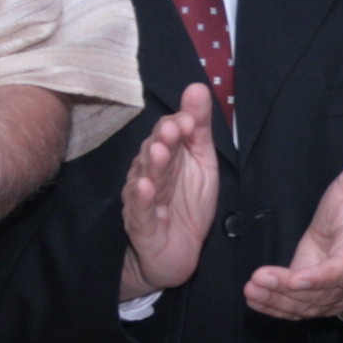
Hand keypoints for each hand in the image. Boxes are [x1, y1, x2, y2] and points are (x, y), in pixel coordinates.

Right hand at [119, 84, 221, 302]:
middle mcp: (149, 175)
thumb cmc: (186, 207)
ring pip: (146, 180)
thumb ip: (199, 128)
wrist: (176, 255)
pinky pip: (140, 212)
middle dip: (163, 141)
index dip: (177, 126)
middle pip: (154, 154)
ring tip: (160, 151)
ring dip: (153, 165)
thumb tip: (197, 87)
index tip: (189, 119)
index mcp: (165, 158)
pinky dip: (142, 200)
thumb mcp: (202, 163)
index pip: (167, 135)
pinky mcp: (141, 228)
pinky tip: (145, 187)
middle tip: (173, 129)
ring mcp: (143, 201)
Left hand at [245, 135, 342, 320]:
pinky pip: (296, 309)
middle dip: (286, 289)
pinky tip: (254, 300)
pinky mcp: (316, 298)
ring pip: (305, 305)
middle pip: (318, 292)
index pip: (342, 268)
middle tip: (257, 279)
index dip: (320, 277)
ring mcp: (333, 293)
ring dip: (276, 300)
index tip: (296, 278)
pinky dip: (274, 307)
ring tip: (251, 290)